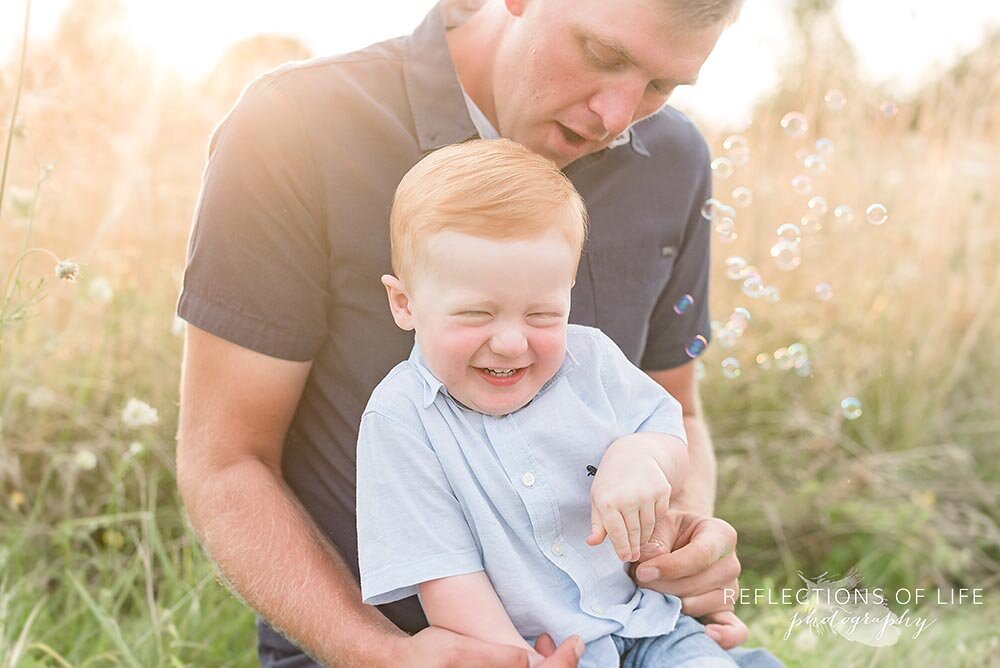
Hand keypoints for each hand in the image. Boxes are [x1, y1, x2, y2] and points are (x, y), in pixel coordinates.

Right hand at [398, 627, 582, 666]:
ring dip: (547, 666)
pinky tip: (531, 655)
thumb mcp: (459, 652)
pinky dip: (533, 667)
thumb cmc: (425, 657)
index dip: (564, 664)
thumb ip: (497, 659)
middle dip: (559, 665)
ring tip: (546, 642)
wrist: (400, 665)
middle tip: (567, 642)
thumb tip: (528, 661)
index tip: (575, 643)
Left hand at [585, 442, 672, 561]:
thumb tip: (592, 543)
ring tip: (639, 541)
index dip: (622, 549)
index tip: (626, 558)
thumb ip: (597, 523)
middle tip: (634, 556)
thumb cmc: (610, 480)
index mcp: (607, 500)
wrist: (632, 454)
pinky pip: (660, 515)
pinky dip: (654, 521)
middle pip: (634, 533)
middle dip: (634, 547)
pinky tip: (647, 521)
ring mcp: (647, 493)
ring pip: (648, 527)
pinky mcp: (662, 490)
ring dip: (644, 536)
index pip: (616, 534)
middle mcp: (628, 497)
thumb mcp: (598, 498)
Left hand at [628, 509, 747, 648]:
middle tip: (638, 580)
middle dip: (660, 586)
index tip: (642, 572)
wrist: (676, 542)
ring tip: (651, 592)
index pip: (700, 555)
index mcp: (721, 535)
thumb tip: (649, 568)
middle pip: (695, 584)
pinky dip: (724, 637)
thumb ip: (655, 543)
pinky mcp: (726, 613)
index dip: (669, 566)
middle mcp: (731, 564)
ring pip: (697, 605)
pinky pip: (736, 631)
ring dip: (669, 604)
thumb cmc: (667, 532)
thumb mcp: (660, 525)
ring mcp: (731, 591)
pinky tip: (706, 634)